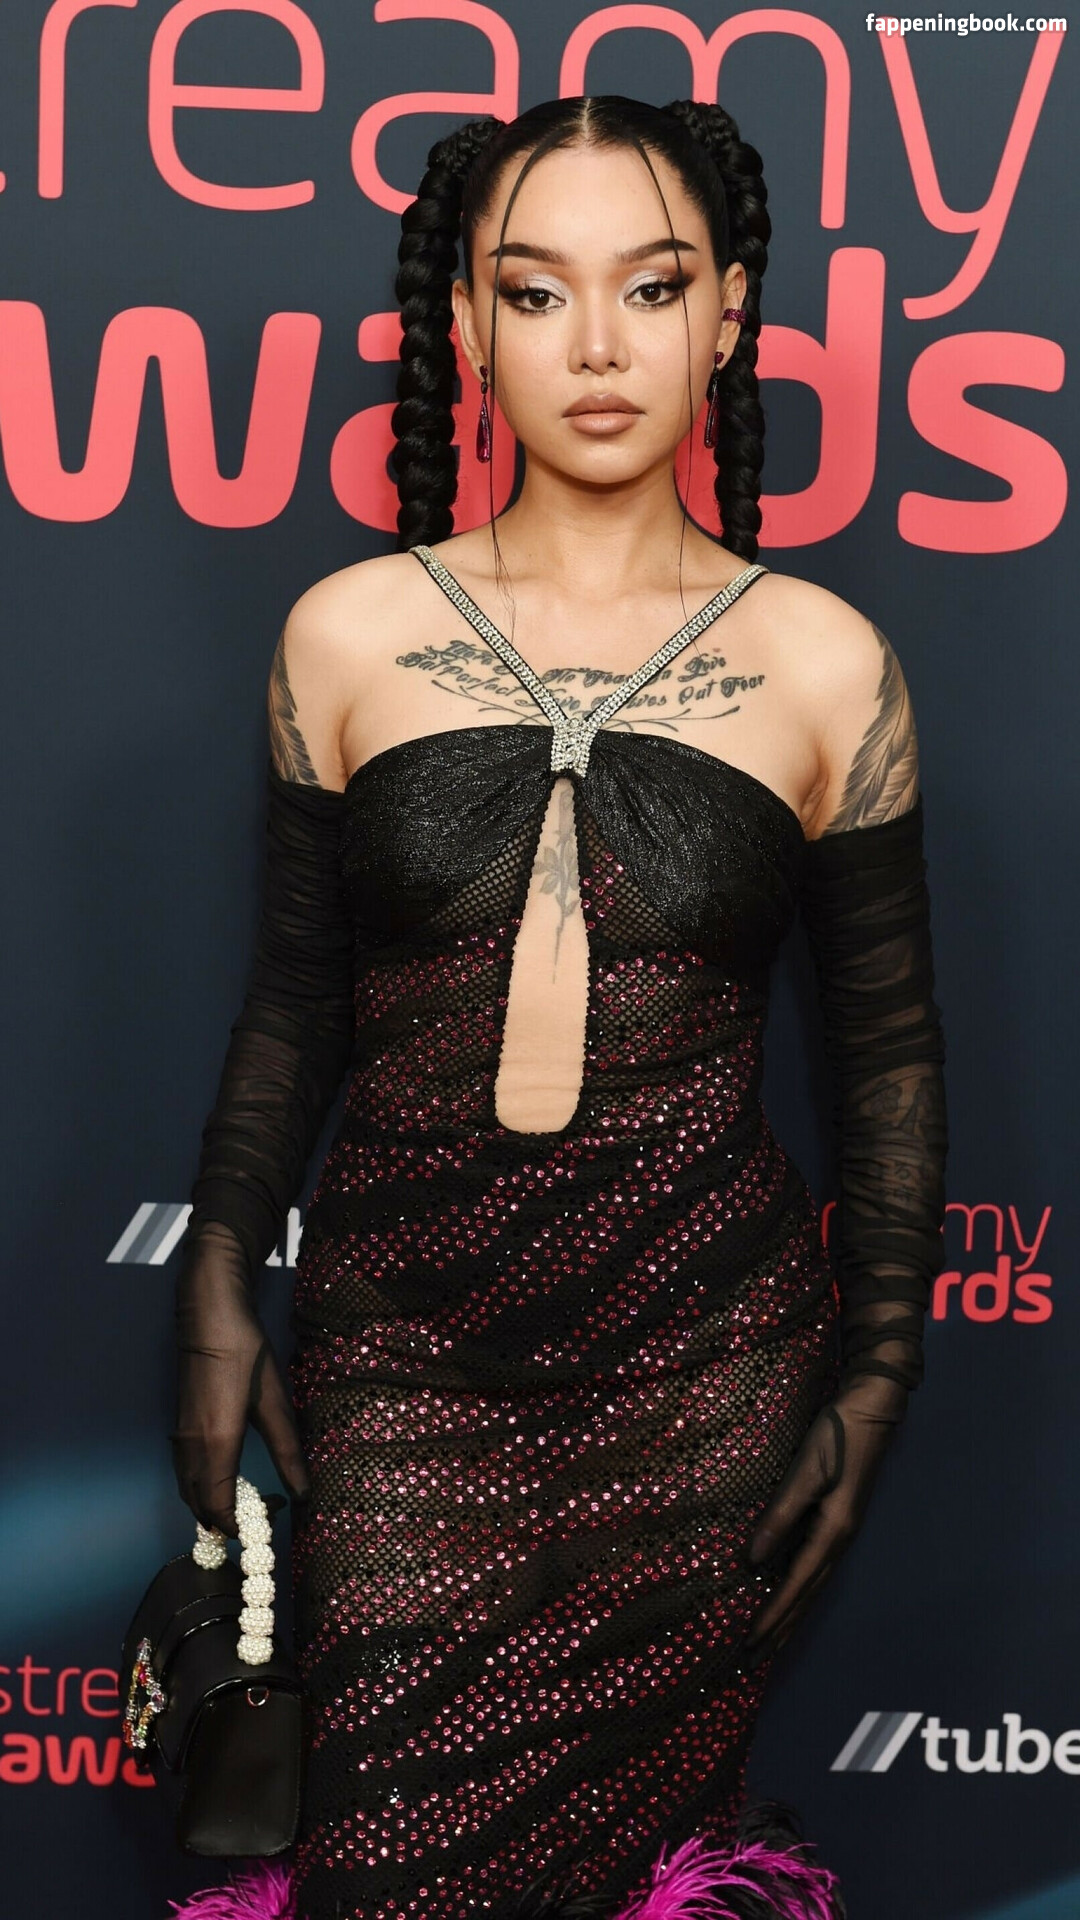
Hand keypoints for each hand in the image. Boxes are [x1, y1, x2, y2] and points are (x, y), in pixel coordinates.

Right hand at [169, 1221, 310, 1537]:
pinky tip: (223, 1479)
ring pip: (187, 1488)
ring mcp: (180, 1435)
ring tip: (244, 1506)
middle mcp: (190, 1447)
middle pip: (196, 1504)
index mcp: (215, 1444)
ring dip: (208, 1504)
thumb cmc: (245, 1354)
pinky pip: (184, 1471)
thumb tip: (303, 1494)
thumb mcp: (275, 1402)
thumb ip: (288, 1451)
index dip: (235, 1527)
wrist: (209, 1313)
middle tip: (256, 1521)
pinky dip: (200, 1486)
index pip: (217, 1506)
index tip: (259, 1534)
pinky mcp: (179, 1424)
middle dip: (222, 1521)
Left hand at [743, 1373, 907, 1659]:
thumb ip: (781, 1515)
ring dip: (790, 1614)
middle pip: (806, 1595)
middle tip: (753, 1660)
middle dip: (781, 1629)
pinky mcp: (837, 1521)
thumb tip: (753, 1560)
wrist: (872, 1409)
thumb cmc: (838, 1435)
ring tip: (769, 1641)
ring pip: (811, 1585)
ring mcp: (841, 1532)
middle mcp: (839, 1540)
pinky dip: (797, 1589)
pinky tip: (786, 1593)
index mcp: (833, 1532)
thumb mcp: (806, 1471)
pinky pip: (813, 1567)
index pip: (795, 1585)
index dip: (772, 1616)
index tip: (750, 1644)